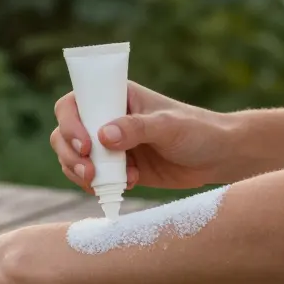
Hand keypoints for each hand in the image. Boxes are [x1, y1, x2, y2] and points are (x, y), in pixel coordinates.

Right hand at [51, 82, 228, 191]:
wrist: (219, 158)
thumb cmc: (198, 131)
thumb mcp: (169, 126)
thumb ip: (137, 128)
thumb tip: (103, 136)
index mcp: (116, 97)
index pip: (74, 103)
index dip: (70, 123)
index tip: (87, 144)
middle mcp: (106, 119)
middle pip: (64, 133)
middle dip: (70, 155)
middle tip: (90, 173)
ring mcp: (109, 146)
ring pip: (72, 157)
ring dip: (79, 173)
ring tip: (105, 183)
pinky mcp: (117, 169)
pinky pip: (90, 178)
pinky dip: (97, 186)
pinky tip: (126, 185)